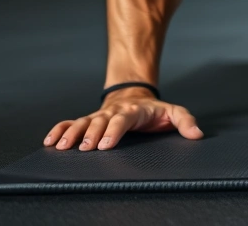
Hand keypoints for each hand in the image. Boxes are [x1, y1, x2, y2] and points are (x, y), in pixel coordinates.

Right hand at [43, 87, 203, 150]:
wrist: (136, 97)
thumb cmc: (155, 111)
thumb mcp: (174, 113)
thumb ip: (185, 122)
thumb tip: (197, 134)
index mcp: (134, 111)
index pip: (122, 120)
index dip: (114, 131)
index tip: (106, 145)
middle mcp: (113, 112)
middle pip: (100, 122)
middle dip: (91, 134)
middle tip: (84, 148)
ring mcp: (99, 115)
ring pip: (83, 122)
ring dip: (72, 134)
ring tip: (60, 147)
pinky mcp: (89, 120)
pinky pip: (72, 123)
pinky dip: (60, 130)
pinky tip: (50, 141)